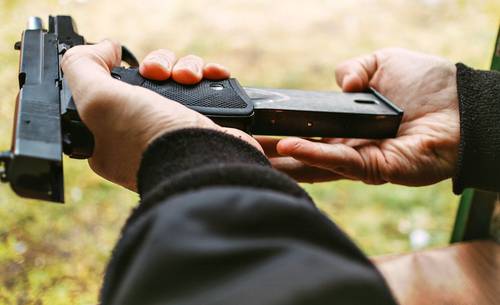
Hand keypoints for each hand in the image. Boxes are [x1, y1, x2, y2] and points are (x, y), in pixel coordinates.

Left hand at [62, 40, 259, 189]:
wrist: (205, 162)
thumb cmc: (149, 140)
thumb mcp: (97, 100)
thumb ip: (82, 67)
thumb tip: (104, 48)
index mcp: (109, 136)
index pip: (108, 90)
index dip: (115, 72)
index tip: (123, 66)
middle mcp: (141, 133)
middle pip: (146, 79)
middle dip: (156, 65)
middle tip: (158, 74)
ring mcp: (175, 129)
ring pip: (178, 79)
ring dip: (186, 67)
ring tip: (190, 77)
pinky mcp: (204, 125)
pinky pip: (206, 88)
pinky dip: (210, 76)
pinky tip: (213, 75)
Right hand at [259, 48, 458, 185]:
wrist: (464, 104)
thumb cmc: (430, 83)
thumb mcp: (384, 62)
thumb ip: (355, 69)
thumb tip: (338, 83)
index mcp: (351, 125)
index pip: (310, 132)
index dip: (284, 132)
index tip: (257, 130)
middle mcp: (352, 147)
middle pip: (306, 155)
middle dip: (274, 154)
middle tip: (244, 148)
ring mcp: (362, 161)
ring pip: (315, 164)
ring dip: (285, 162)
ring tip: (253, 154)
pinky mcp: (376, 169)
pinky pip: (339, 163)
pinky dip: (313, 155)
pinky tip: (288, 148)